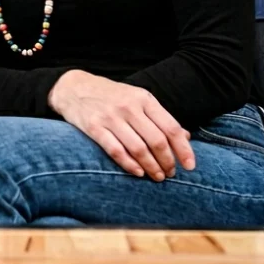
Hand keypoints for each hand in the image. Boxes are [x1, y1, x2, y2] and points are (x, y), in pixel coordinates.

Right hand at [47, 70, 193, 181]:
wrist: (74, 87)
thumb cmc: (111, 96)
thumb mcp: (137, 99)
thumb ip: (159, 117)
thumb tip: (185, 137)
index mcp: (144, 99)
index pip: (171, 127)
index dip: (183, 149)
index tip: (190, 165)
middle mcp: (129, 107)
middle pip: (157, 140)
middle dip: (167, 161)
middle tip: (171, 173)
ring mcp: (111, 117)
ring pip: (139, 148)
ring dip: (151, 167)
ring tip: (157, 176)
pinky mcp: (94, 127)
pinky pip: (116, 150)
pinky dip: (129, 165)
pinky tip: (138, 172)